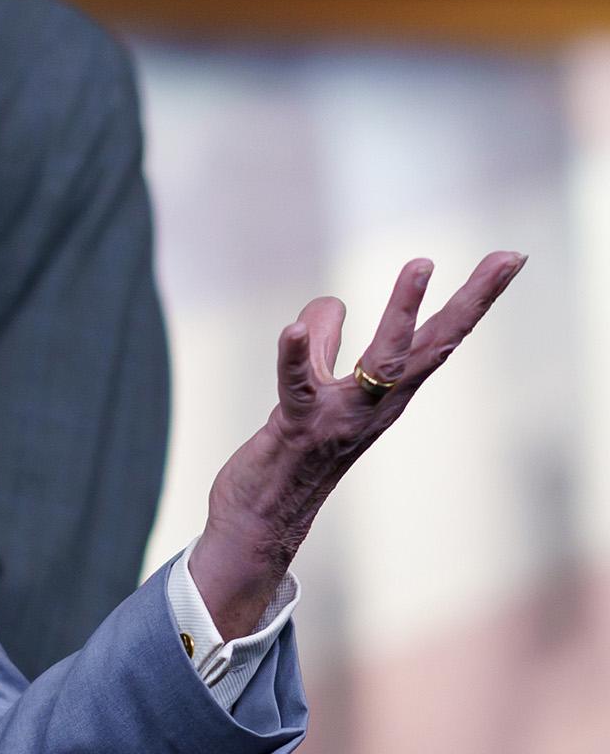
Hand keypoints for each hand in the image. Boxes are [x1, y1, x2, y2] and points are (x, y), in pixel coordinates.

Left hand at [188, 249, 525, 637]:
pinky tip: (290, 329)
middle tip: (506, 257)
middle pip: (433, 346)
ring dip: (402, 312)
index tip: (510, 257)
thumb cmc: (294, 452)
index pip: (439, 338)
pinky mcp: (296, 427)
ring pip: (383, 363)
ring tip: (421, 264)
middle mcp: (377, 405)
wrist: (265, 519)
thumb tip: (333, 302)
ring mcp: (342, 418)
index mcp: (387, 393)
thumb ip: (324, 343)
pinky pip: (296, 386)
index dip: (474, 298)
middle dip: (471, 300)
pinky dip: (294, 356)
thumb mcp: (313, 387)